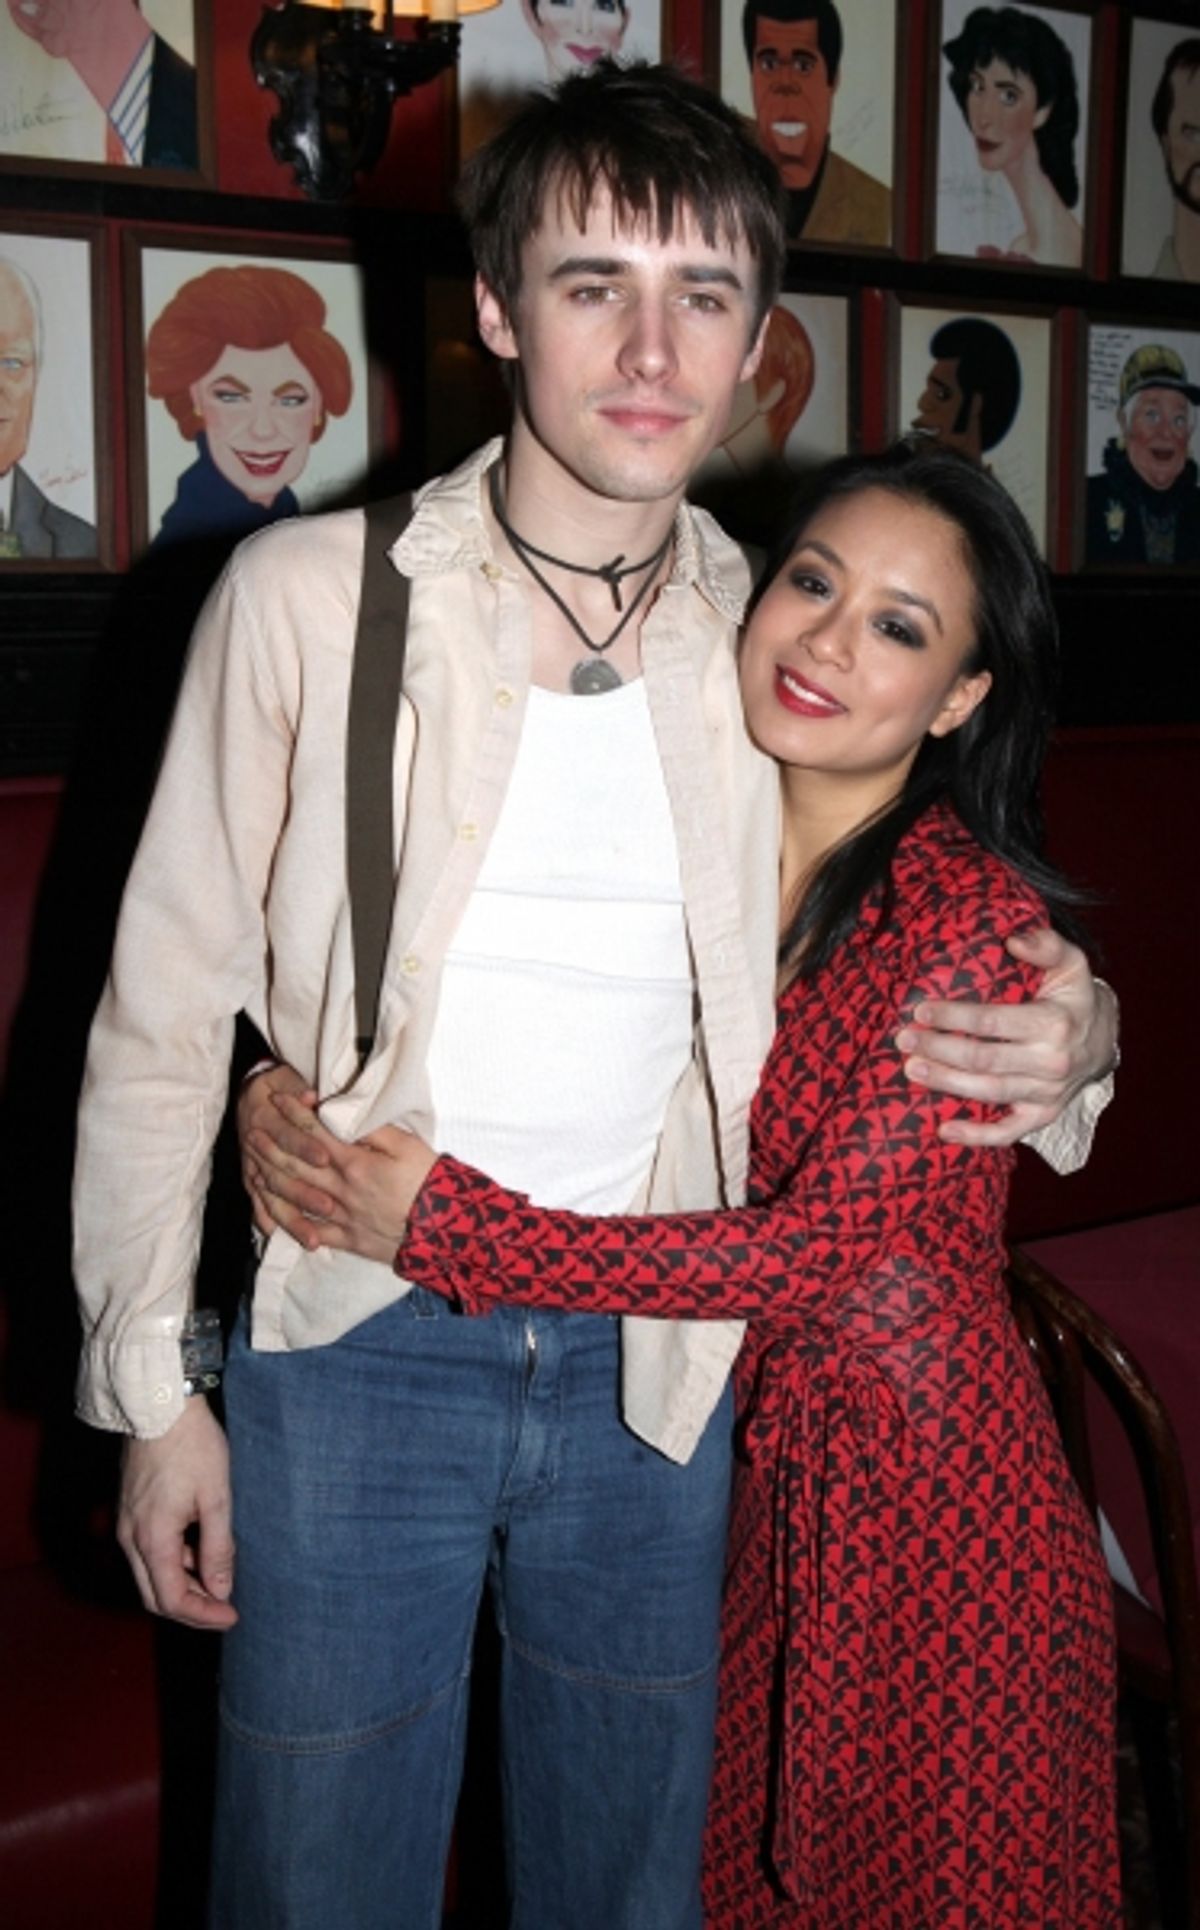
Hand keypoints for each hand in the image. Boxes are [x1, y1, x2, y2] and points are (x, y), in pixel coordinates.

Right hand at [117, 1398, 237, 1630]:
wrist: (161, 1404)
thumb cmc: (193, 1446)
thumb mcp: (216, 1497)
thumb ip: (218, 1548)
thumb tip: (221, 1591)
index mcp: (152, 1539)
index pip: (171, 1600)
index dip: (203, 1615)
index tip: (232, 1616)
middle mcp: (130, 1538)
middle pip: (155, 1595)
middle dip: (191, 1608)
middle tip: (225, 1609)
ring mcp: (126, 1524)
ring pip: (150, 1574)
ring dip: (183, 1584)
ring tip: (221, 1576)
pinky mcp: (130, 1511)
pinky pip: (147, 1552)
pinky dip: (174, 1561)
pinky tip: (201, 1549)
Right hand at [238, 1062, 316, 1237]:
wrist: (252, 1088)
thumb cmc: (282, 1084)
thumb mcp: (291, 1079)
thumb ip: (304, 1090)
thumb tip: (313, 1097)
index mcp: (267, 1116)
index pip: (288, 1134)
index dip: (305, 1146)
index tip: (326, 1158)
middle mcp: (256, 1143)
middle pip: (279, 1173)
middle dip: (304, 1193)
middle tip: (330, 1208)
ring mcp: (252, 1163)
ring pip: (269, 1195)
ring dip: (290, 1217)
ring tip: (312, 1238)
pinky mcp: (250, 1176)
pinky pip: (256, 1202)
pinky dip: (265, 1219)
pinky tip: (277, 1236)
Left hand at [247, 1094, 436, 1263]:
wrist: (445, 1229)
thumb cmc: (429, 1181)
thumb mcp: (406, 1144)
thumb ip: (372, 1129)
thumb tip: (343, 1115)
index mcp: (354, 1163)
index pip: (314, 1132)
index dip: (293, 1113)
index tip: (278, 1099)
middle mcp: (340, 1190)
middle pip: (295, 1164)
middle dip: (271, 1144)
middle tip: (253, 1128)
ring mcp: (341, 1217)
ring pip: (295, 1196)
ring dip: (271, 1177)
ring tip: (255, 1164)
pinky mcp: (347, 1239)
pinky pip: (311, 1232)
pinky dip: (290, 1224)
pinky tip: (274, 1216)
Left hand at [895, 928, 1116, 1146]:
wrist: (1104, 1042)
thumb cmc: (1075, 998)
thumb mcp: (1071, 963)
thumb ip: (1046, 945)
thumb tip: (1013, 941)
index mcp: (1055, 1024)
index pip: (993, 1022)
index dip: (954, 1017)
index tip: (921, 1010)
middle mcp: (1052, 1062)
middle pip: (984, 1059)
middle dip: (939, 1048)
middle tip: (904, 1039)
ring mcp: (1047, 1094)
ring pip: (988, 1092)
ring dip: (946, 1082)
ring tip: (912, 1069)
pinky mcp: (1041, 1116)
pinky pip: (1008, 1133)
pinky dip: (976, 1136)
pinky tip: (944, 1130)